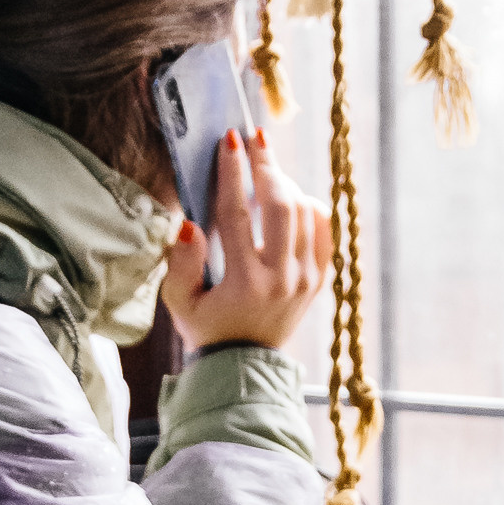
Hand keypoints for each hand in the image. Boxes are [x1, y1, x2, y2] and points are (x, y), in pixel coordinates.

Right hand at [160, 129, 330, 354]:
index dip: (232, 173)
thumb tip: (189, 224)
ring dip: (285, 182)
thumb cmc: (206, 328)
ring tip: (265, 167)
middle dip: (266, 165)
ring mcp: (306, 279)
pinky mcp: (319, 279)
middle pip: (280, 206)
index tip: (229, 140)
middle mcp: (281, 278)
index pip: (238, 214)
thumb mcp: (179, 302)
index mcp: (245, 283)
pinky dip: (309, 206)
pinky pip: (324, 229)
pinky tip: (291, 195)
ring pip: (305, 213)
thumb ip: (180, 264)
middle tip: (253, 138)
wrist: (244, 367)